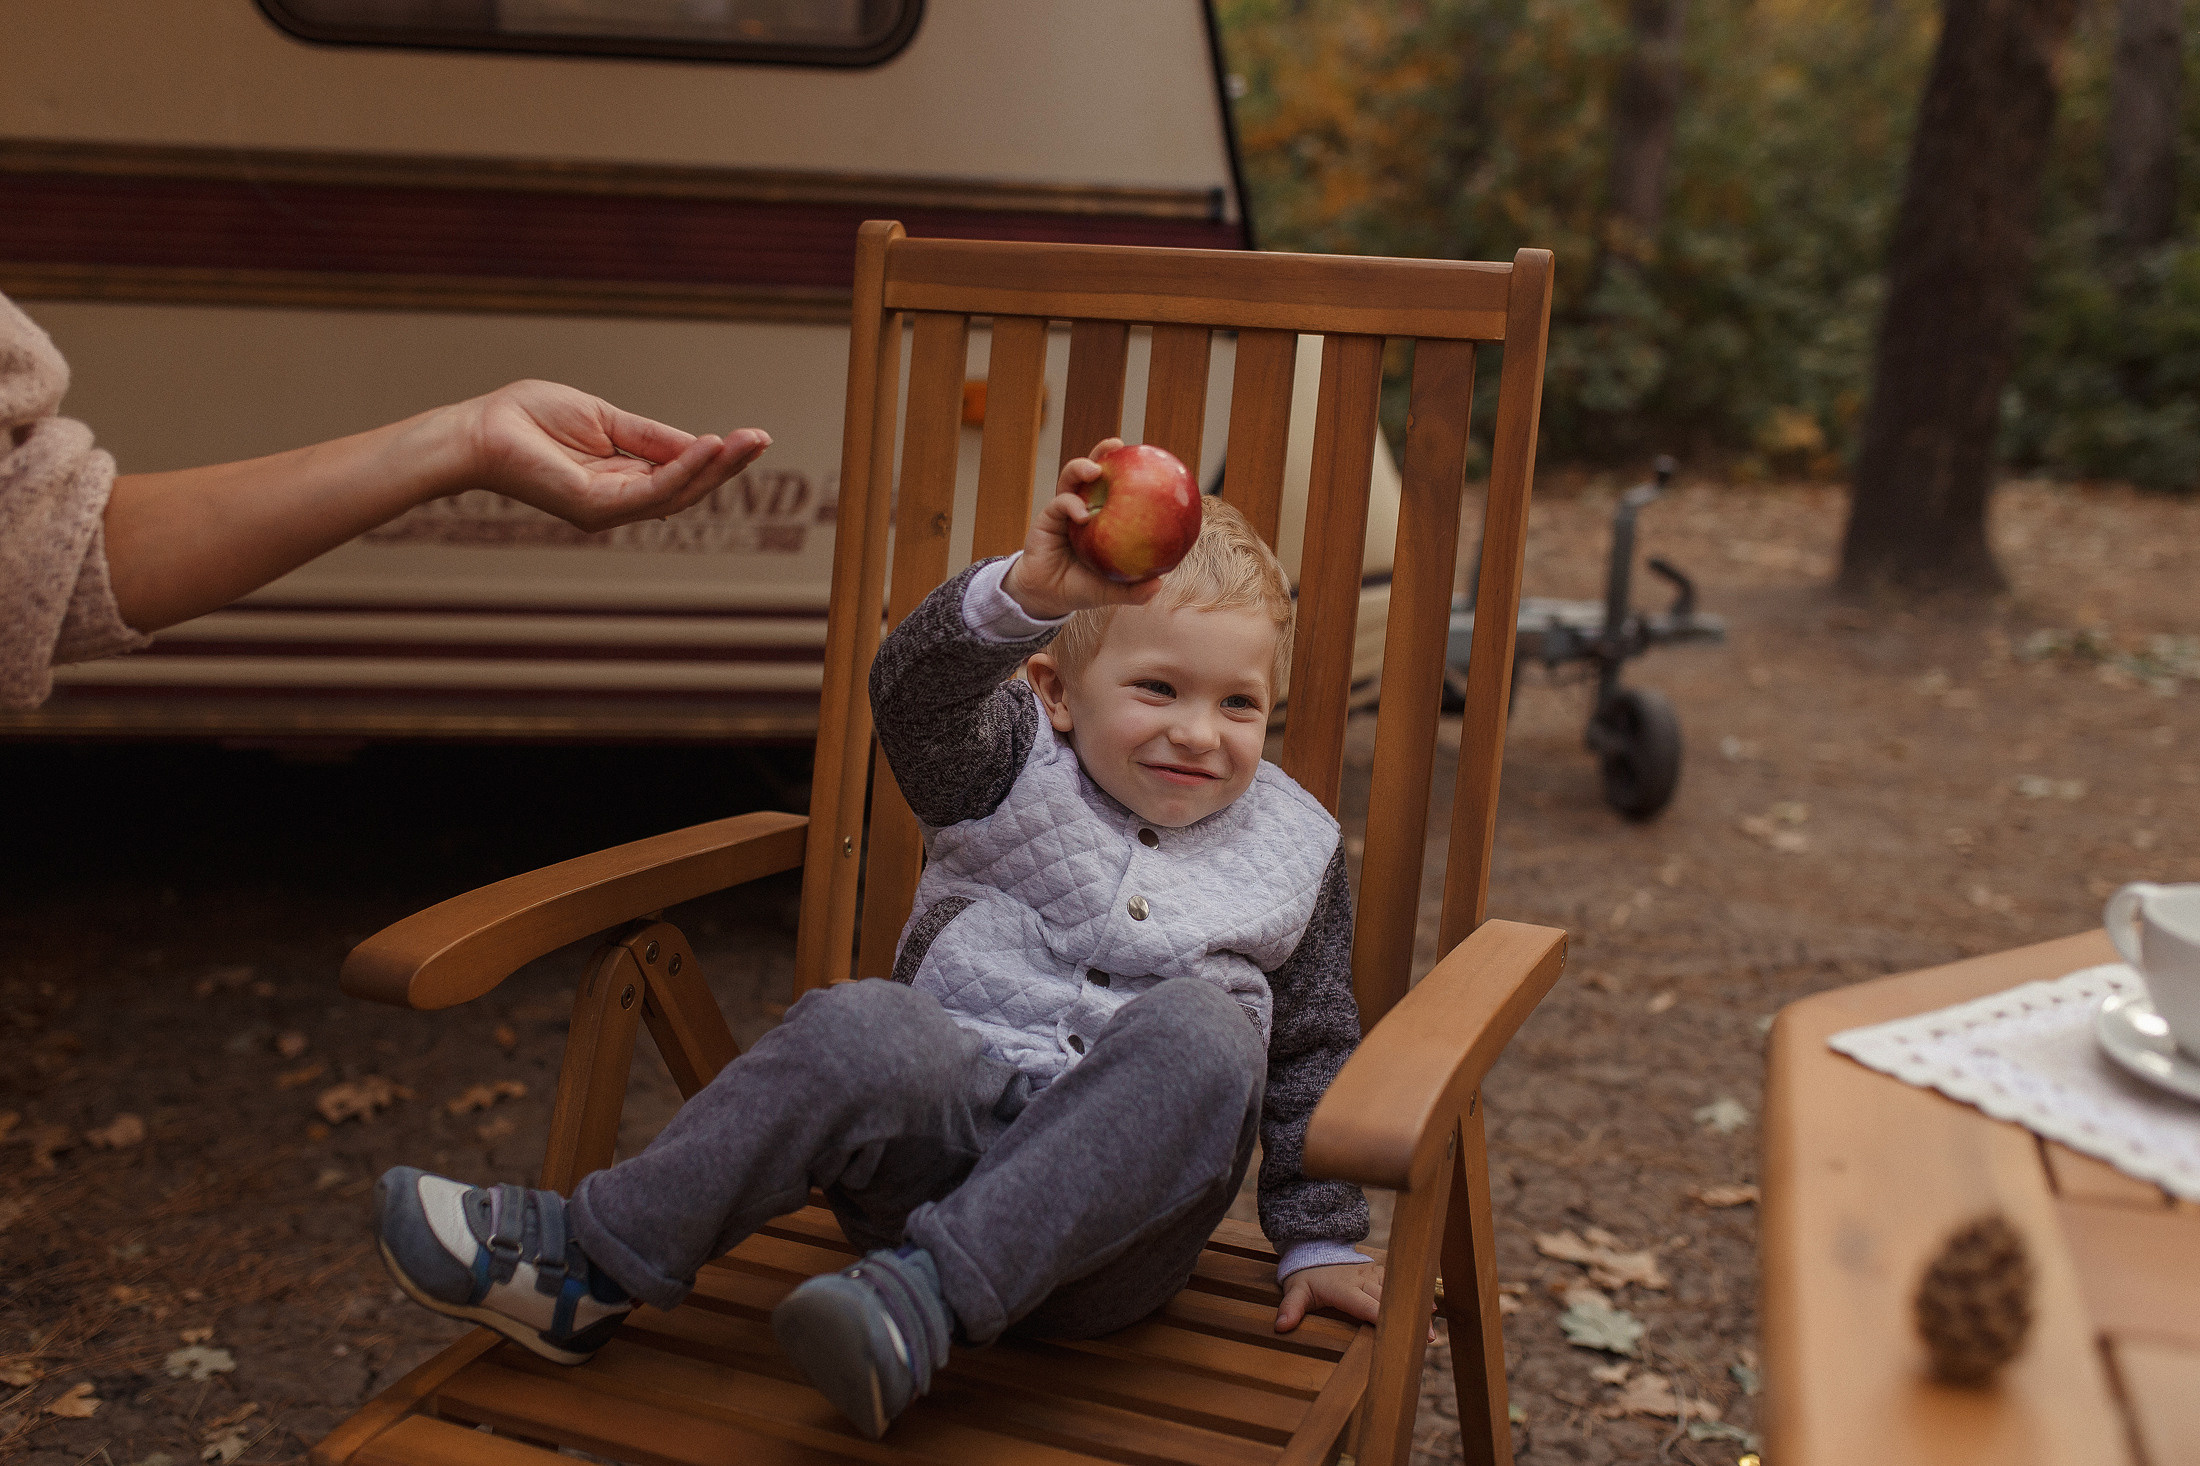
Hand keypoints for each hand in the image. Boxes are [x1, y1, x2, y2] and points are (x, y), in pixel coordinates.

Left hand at [458, 379, 770, 532]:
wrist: (480, 430)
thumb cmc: (529, 419)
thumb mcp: (604, 419)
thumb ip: (650, 435)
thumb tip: (701, 441)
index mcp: (621, 479)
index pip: (680, 472)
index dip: (717, 456)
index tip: (751, 438)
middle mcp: (619, 501)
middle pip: (687, 488)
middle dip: (728, 465)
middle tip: (763, 440)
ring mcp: (607, 508)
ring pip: (676, 494)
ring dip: (715, 468)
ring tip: (746, 443)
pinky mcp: (595, 507)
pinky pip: (651, 491)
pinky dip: (683, 470)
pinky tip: (708, 447)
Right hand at [1001, 439, 1164, 618]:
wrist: (1047, 596)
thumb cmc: (1082, 588)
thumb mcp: (1111, 590)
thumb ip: (1133, 589)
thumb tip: (1159, 584)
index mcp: (1103, 517)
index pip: (1117, 487)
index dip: (1129, 471)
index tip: (1148, 458)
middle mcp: (1083, 507)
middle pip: (1093, 471)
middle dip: (1103, 452)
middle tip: (1118, 445)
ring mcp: (1064, 510)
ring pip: (1071, 479)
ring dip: (1082, 468)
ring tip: (1094, 469)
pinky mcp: (1047, 518)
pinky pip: (1059, 504)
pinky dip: (1071, 504)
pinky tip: (1082, 514)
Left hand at [1275, 1262, 1436, 1340]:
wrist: (1315, 1250)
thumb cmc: (1306, 1277)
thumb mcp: (1294, 1291)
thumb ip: (1290, 1309)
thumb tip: (1281, 1327)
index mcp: (1343, 1288)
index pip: (1364, 1304)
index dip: (1379, 1316)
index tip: (1393, 1332)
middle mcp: (1361, 1280)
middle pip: (1386, 1300)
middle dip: (1403, 1319)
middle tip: (1423, 1340)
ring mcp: (1372, 1274)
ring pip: (1396, 1291)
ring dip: (1413, 1309)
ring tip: (1430, 1331)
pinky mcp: (1379, 1272)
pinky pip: (1398, 1282)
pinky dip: (1414, 1294)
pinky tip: (1430, 1308)